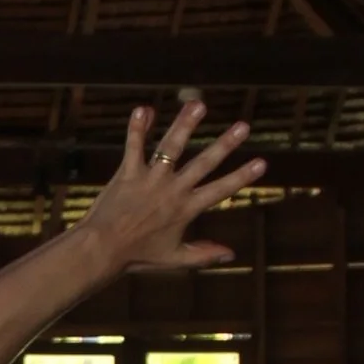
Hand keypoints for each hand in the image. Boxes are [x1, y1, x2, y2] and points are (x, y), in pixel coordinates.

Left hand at [84, 101, 263, 273]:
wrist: (102, 250)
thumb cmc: (137, 256)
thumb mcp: (174, 259)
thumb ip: (203, 254)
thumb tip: (231, 253)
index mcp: (185, 209)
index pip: (220, 190)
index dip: (242, 176)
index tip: (261, 162)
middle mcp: (172, 191)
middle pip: (203, 163)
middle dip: (225, 144)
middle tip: (243, 126)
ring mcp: (150, 180)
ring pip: (171, 147)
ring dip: (185, 124)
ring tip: (198, 104)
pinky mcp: (127, 173)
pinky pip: (134, 146)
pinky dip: (137, 128)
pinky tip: (144, 108)